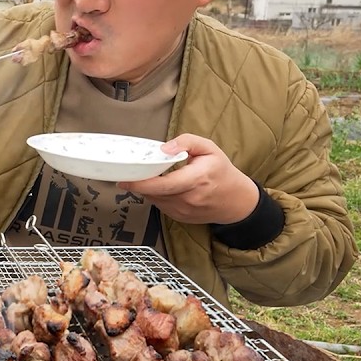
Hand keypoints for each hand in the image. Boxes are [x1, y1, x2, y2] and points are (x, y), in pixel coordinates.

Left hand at [119, 134, 258, 225]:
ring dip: (148, 188)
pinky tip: (161, 186)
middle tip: (128, 173)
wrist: (236, 201)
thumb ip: (187, 142)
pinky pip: (159, 205)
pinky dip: (156, 195)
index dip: (142, 183)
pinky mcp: (179, 217)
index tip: (125, 179)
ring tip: (149, 176)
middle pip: (155, 192)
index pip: (165, 184)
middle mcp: (189, 198)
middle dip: (140, 183)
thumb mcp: (209, 149)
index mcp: (197, 179)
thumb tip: (164, 148)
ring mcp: (184, 211)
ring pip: (154, 199)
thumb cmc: (221, 172)